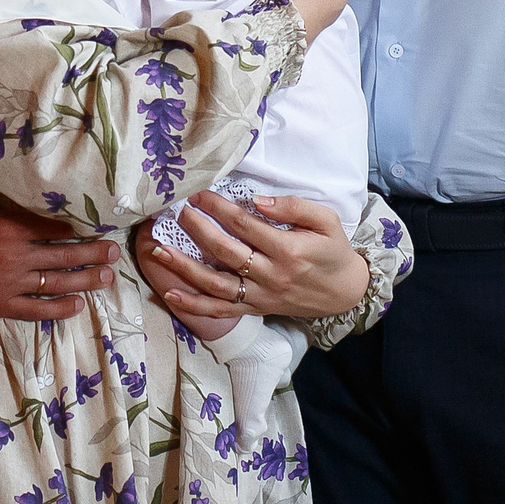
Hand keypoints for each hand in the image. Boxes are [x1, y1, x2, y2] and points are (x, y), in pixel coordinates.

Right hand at [0, 171, 118, 319]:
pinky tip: (77, 305)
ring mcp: (5, 286)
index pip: (54, 228)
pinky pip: (35, 311)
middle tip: (113, 251)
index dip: (78, 226)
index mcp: (7, 228)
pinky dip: (58, 309)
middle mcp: (12, 259)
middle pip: (63, 257)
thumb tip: (22, 165)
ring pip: (55, 285)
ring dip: (85, 281)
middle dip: (92, 254)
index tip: (96, 222)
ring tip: (106, 277)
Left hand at [139, 191, 369, 321]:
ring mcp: (260, 296)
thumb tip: (256, 200)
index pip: (244, 225)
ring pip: (216, 284)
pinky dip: (194, 305)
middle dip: (197, 229)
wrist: (346, 293)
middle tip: (177, 211)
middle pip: (225, 251)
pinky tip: (171, 294)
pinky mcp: (255, 310)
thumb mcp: (326, 220)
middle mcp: (271, 275)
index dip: (218, 207)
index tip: (198, 193)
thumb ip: (294, 206)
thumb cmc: (333, 250)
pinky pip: (221, 310)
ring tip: (158, 251)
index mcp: (288, 250)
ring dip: (184, 268)